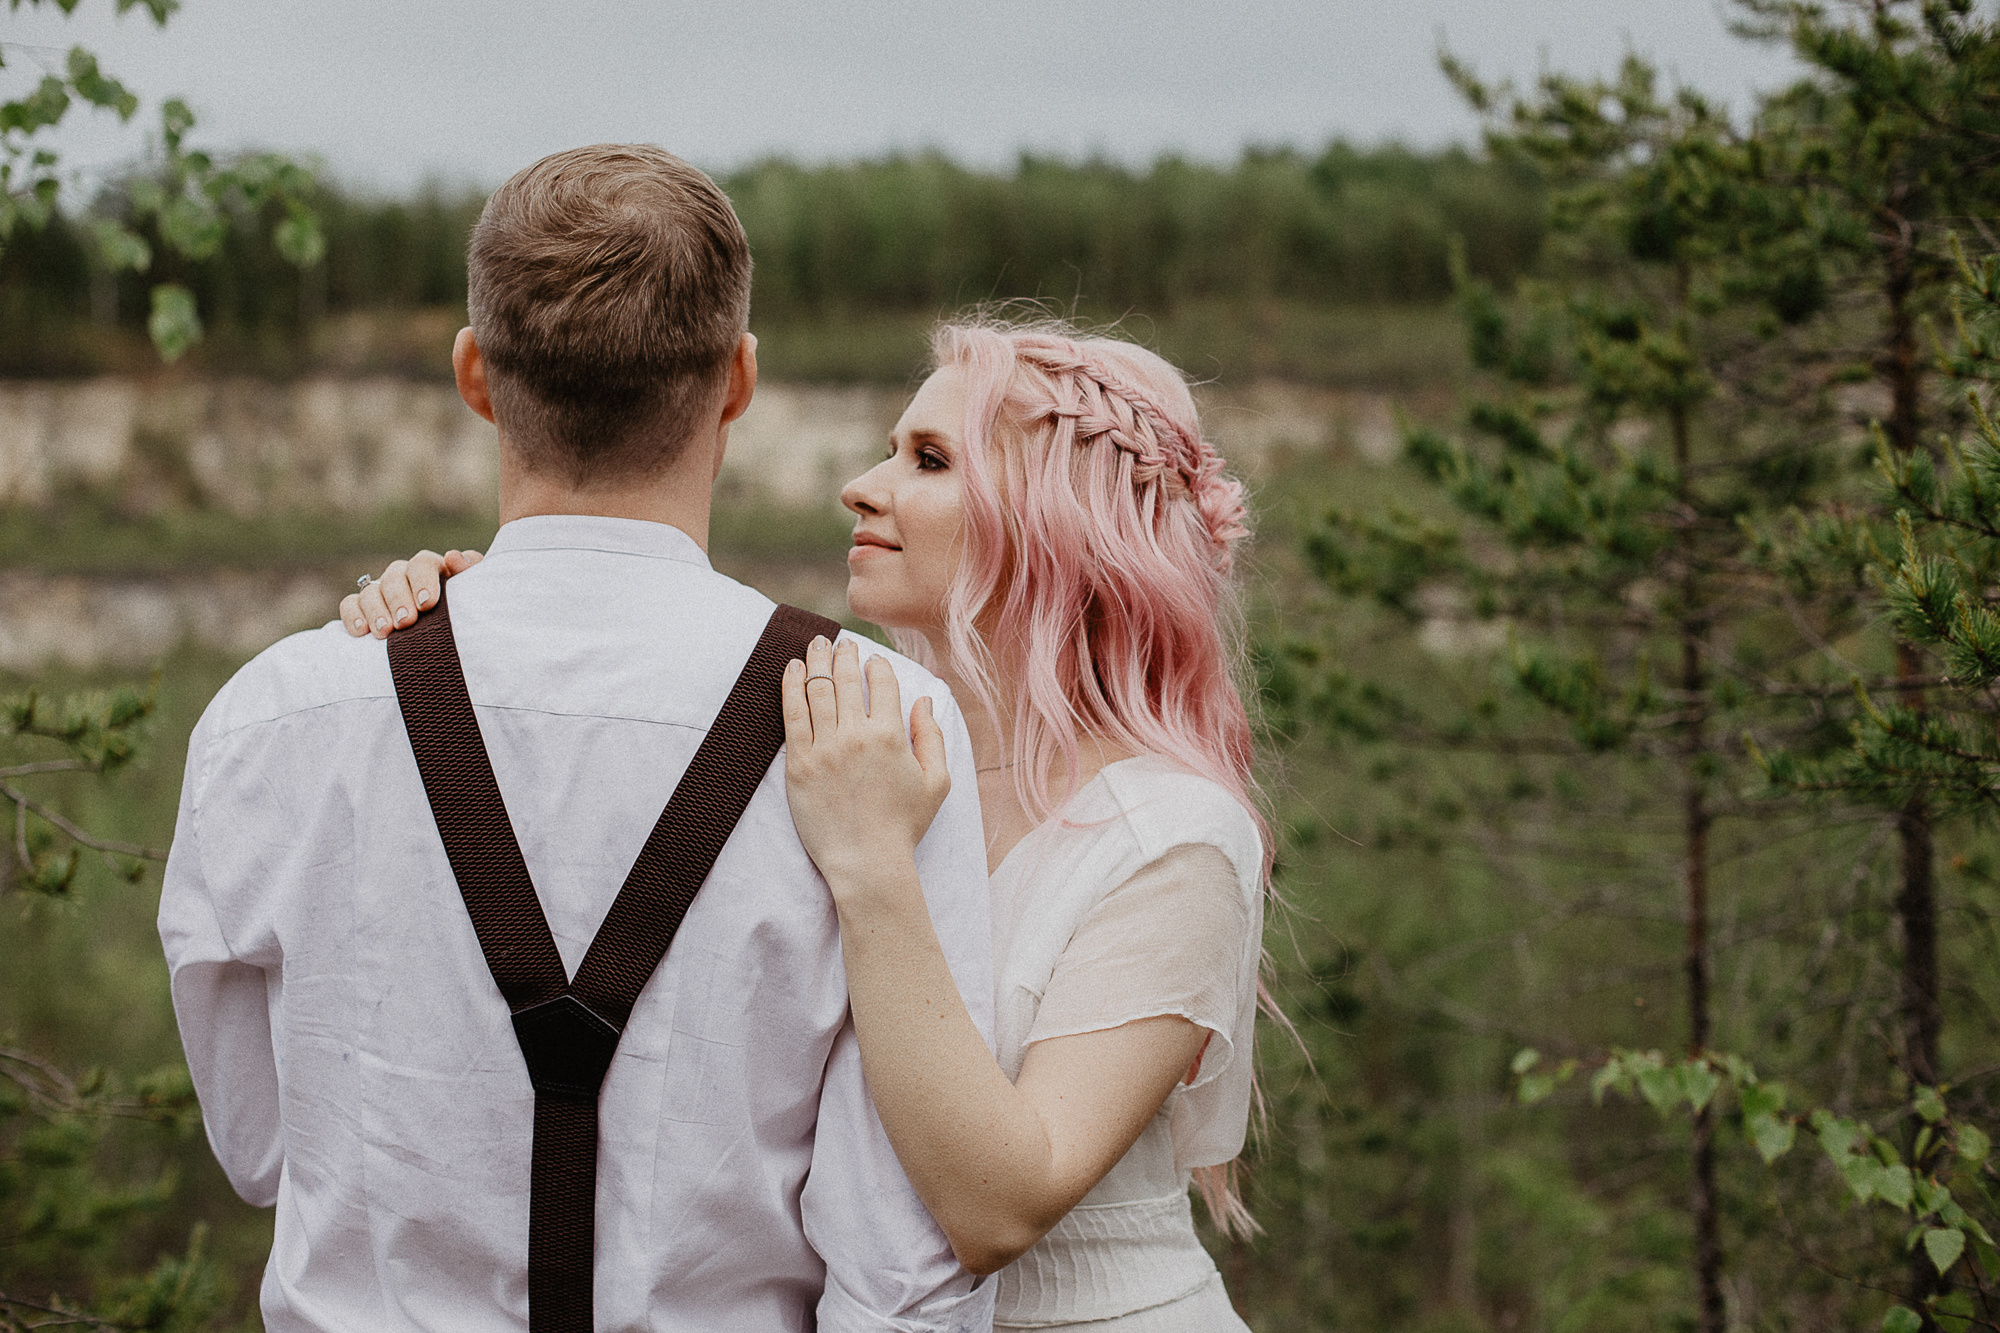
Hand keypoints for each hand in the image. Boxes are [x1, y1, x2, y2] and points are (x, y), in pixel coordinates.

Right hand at [340, 549, 482, 637]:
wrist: (458, 646)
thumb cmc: (470, 619)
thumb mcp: (476, 599)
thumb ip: (471, 576)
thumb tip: (453, 557)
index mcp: (435, 571)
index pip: (423, 563)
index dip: (423, 580)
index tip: (427, 604)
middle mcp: (406, 577)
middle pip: (394, 576)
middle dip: (398, 599)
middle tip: (406, 622)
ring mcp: (382, 592)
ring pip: (370, 590)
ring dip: (375, 610)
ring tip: (385, 633)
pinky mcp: (364, 609)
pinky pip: (350, 604)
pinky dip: (353, 615)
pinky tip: (362, 632)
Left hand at [781, 637, 950, 895]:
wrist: (866, 863)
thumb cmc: (903, 825)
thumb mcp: (936, 782)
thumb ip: (932, 736)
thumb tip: (924, 699)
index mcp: (892, 736)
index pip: (882, 683)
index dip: (878, 665)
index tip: (873, 660)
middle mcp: (857, 736)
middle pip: (847, 679)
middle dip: (844, 654)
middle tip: (841, 642)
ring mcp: (825, 749)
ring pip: (818, 690)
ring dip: (817, 661)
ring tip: (816, 645)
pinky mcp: (799, 764)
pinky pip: (792, 714)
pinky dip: (791, 686)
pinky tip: (791, 669)